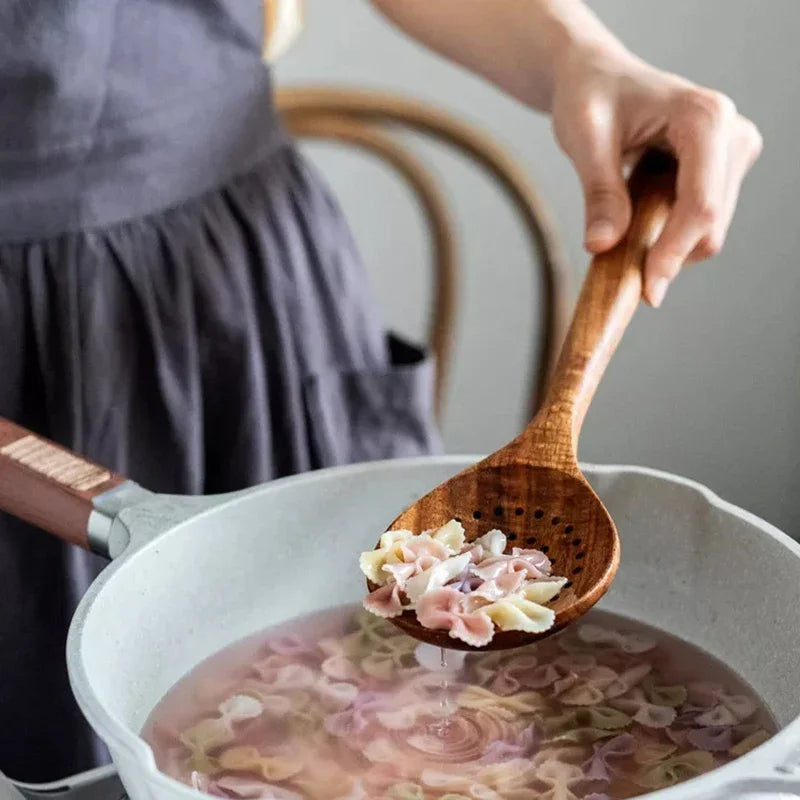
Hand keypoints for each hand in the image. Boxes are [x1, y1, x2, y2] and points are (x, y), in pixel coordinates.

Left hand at [551, 44, 761, 306]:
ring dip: (666, 244)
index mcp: (705, 118)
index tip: (649, 292)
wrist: (599, 79)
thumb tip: (602, 245)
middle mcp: (733, 134)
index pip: (700, 204)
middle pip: (710, 225)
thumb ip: (599, 192)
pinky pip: (701, 225)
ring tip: (624, 214)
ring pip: (709, 232)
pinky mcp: (724, 172)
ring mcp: (734, 154)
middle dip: (666, 254)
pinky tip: (640, 210)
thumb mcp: (584, 139)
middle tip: (613, 255)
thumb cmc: (591, 97)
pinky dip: (668, 235)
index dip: (674, 253)